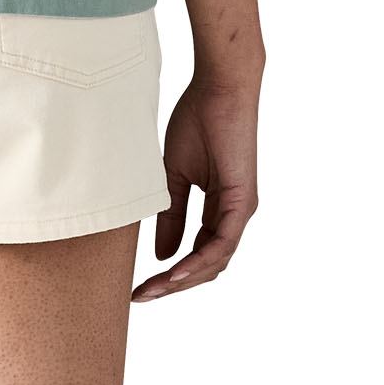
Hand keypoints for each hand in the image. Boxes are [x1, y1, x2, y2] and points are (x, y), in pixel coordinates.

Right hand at [132, 75, 259, 301]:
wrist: (219, 88)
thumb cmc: (199, 120)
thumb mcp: (175, 175)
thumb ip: (172, 215)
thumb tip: (163, 255)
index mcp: (220, 208)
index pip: (196, 253)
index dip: (169, 274)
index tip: (140, 286)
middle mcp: (234, 215)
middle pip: (206, 266)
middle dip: (173, 285)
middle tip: (142, 296)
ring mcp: (241, 211)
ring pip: (215, 262)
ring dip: (184, 280)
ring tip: (154, 289)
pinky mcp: (243, 202)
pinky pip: (222, 243)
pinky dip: (199, 261)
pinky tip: (176, 273)